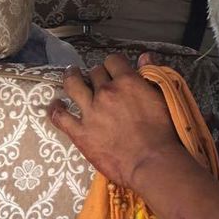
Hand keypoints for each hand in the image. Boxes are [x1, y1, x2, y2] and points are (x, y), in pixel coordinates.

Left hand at [48, 53, 181, 186]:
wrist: (152, 161)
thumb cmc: (163, 131)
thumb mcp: (163, 97)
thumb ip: (152, 74)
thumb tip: (144, 56)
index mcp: (127, 81)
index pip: (113, 60)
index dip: (113, 64)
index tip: (114, 70)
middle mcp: (106, 91)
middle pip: (94, 72)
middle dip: (96, 74)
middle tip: (98, 81)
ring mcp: (90, 111)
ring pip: (73, 85)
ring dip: (71, 77)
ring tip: (70, 75)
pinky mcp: (80, 132)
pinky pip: (60, 117)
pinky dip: (55, 109)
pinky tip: (55, 105)